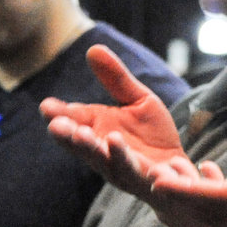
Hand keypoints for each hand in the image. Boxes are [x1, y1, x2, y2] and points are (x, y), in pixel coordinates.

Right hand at [40, 44, 185, 200]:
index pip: (73, 120)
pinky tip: (115, 141)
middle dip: (67, 135)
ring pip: (101, 158)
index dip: (59, 114)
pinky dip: (121, 157)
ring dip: (89, 148)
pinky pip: (129, 168)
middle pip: (80, 143)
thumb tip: (93, 48)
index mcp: (98, 129)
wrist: (180, 168)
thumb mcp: (138, 99)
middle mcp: (102, 150)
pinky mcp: (141, 178)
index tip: (46, 106)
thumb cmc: (154, 135)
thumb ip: (116, 79)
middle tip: (55, 125)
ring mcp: (119, 167)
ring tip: (81, 133)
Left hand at [149, 114, 226, 226]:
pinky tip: (210, 173)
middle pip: (207, 209)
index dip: (182, 189)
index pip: (213, 198)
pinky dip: (214, 193)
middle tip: (144, 176)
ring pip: (219, 210)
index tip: (152, 180)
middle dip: (176, 195)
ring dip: (192, 195)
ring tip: (166, 173)